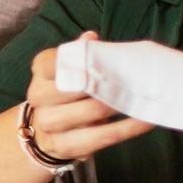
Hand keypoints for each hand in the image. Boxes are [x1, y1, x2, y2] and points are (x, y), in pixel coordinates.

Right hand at [21, 34, 153, 162]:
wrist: (44, 131)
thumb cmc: (66, 94)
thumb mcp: (69, 70)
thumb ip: (80, 54)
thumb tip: (91, 37)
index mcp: (41, 72)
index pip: (56, 61)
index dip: (83, 60)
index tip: (107, 61)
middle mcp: (38, 96)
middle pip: (77, 86)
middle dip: (107, 83)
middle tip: (135, 79)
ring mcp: (48, 123)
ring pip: (90, 112)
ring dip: (119, 105)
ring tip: (142, 98)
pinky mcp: (63, 146)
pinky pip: (101, 137)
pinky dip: (126, 129)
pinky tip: (143, 121)